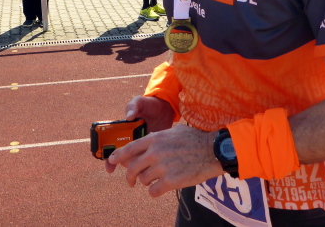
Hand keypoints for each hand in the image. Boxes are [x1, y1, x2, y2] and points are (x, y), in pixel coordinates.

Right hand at [104, 96, 175, 175]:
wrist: (165, 108)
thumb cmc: (149, 105)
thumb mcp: (139, 102)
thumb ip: (132, 107)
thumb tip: (129, 117)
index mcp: (122, 131)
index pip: (112, 147)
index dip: (108, 157)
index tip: (110, 162)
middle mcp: (130, 140)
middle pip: (122, 157)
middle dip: (123, 162)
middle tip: (129, 161)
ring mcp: (142, 145)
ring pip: (135, 160)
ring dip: (137, 162)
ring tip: (144, 156)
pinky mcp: (152, 147)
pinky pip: (148, 157)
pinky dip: (149, 160)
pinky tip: (153, 155)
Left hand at [107, 124, 222, 197]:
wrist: (213, 150)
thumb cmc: (194, 139)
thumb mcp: (172, 132)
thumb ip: (156, 138)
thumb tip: (143, 145)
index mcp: (154, 139)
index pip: (128, 149)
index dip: (117, 157)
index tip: (111, 162)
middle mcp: (155, 153)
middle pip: (132, 169)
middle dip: (129, 177)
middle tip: (131, 182)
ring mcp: (163, 167)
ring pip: (143, 180)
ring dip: (147, 182)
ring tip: (156, 180)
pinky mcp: (171, 181)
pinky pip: (153, 191)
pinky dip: (155, 191)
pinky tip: (161, 188)